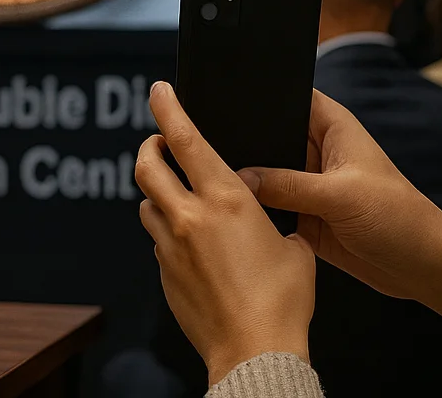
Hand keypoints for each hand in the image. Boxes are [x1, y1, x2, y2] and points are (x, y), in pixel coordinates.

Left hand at [134, 81, 315, 384]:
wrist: (257, 352)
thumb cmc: (283, 301)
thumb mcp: (294, 249)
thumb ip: (275, 222)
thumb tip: (270, 223)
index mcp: (226, 199)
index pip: (185, 138)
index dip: (168, 108)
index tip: (158, 91)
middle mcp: (189, 216)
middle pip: (147, 166)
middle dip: (149, 148)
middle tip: (158, 145)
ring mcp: (171, 246)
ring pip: (148, 205)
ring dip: (158, 196)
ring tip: (178, 199)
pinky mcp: (164, 274)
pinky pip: (159, 243)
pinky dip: (169, 235)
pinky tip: (193, 249)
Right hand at [243, 90, 441, 361]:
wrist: (423, 268)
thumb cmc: (399, 218)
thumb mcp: (340, 195)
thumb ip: (287, 184)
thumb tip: (238, 178)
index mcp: (330, 126)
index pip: (286, 96)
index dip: (257, 95)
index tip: (222, 100)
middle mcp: (314, 151)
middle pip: (266, 135)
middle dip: (243, 144)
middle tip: (212, 152)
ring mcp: (306, 184)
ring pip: (262, 174)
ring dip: (247, 181)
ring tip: (220, 183)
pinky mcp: (302, 214)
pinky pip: (266, 206)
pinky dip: (254, 210)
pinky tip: (233, 211)